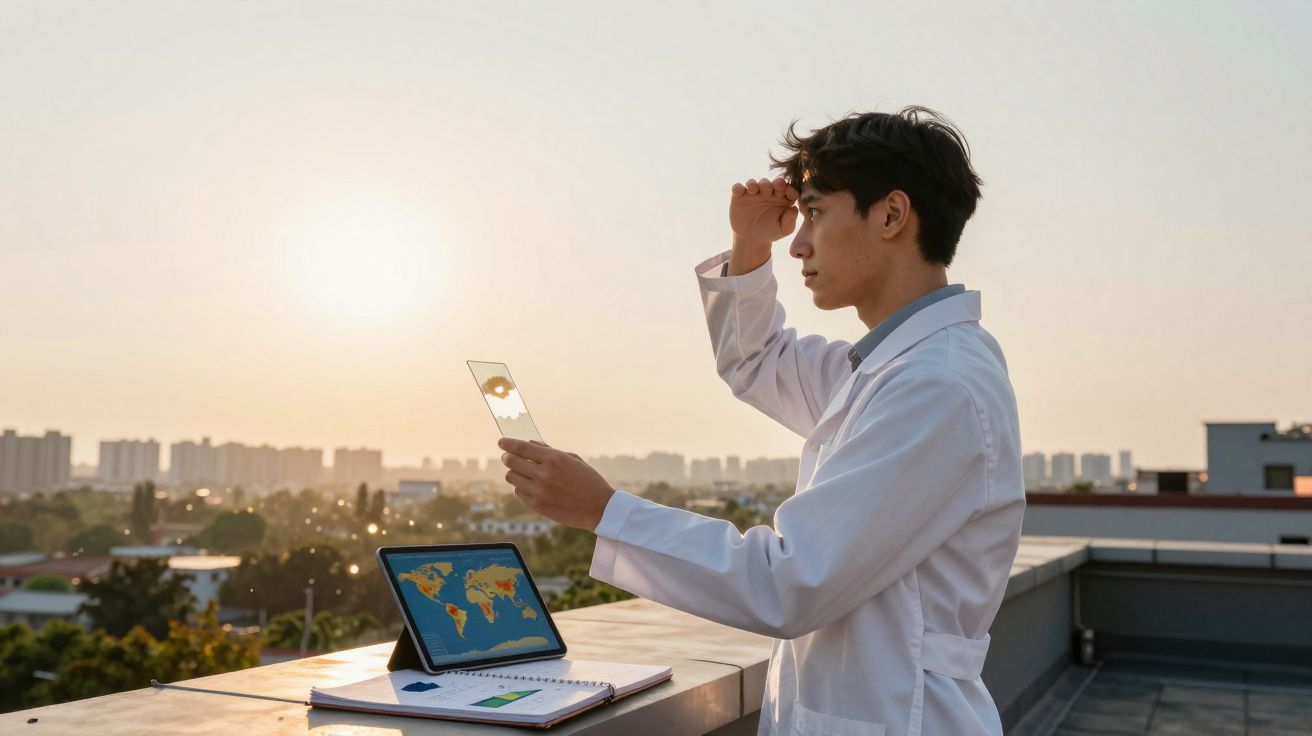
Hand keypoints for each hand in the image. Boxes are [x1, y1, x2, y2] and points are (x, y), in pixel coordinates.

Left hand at [498, 438, 615, 530]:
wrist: (599, 508)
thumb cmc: (588, 480)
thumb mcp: (572, 459)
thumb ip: (549, 450)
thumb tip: (530, 443)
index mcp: (554, 458)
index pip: (522, 447)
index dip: (508, 443)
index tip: (501, 441)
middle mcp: (544, 474)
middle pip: (512, 462)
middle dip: (508, 457)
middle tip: (508, 457)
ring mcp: (539, 491)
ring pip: (512, 477)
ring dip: (514, 472)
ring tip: (522, 472)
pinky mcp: (537, 506)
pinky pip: (519, 492)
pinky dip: (521, 487)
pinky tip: (531, 486)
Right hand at [729, 177, 799, 246]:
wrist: (752, 239)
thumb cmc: (771, 232)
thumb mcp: (783, 229)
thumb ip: (790, 220)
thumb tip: (794, 209)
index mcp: (782, 198)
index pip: (788, 189)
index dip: (791, 189)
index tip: (792, 195)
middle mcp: (769, 192)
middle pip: (772, 182)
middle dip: (775, 183)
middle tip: (777, 185)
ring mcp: (754, 193)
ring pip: (754, 183)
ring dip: (754, 183)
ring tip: (754, 189)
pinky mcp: (739, 196)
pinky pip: (738, 188)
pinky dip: (738, 188)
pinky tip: (740, 191)